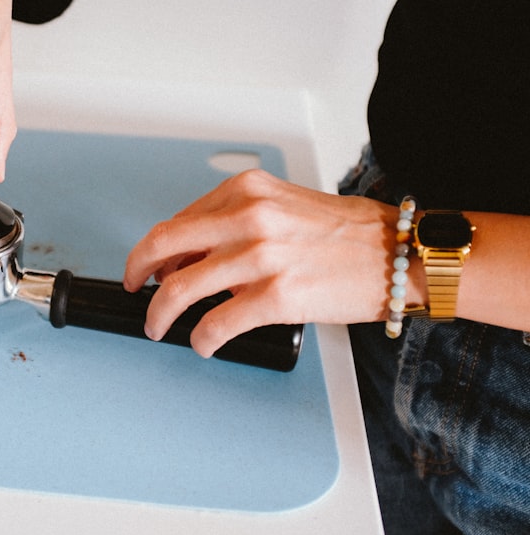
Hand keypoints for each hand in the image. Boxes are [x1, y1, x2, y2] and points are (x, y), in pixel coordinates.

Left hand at [122, 169, 399, 356]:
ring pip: (179, 288)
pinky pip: (216, 323)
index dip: (154, 249)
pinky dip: (200, 338)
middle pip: (163, 246)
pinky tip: (203, 343)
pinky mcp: (277, 296)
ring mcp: (261, 257)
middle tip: (133, 290)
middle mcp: (249, 218)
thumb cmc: (347, 233)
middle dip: (136, 272)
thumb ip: (235, 223)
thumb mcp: (282, 206)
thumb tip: (191, 257)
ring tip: (159, 326)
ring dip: (159, 313)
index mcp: (246, 191)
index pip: (178, 220)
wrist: (400, 254)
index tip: (148, 265)